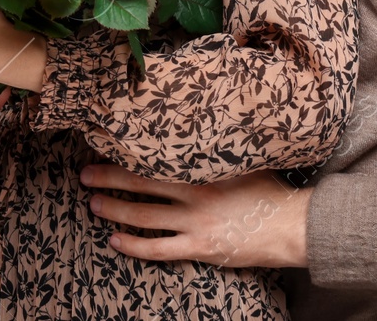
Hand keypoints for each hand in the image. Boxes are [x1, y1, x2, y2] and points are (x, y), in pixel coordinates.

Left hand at [78, 164, 311, 268]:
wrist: (291, 225)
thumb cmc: (270, 190)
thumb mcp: (244, 160)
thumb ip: (217, 151)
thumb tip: (201, 129)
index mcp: (204, 168)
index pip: (158, 156)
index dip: (131, 152)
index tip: (109, 143)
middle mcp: (195, 193)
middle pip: (142, 184)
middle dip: (110, 178)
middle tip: (85, 173)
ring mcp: (195, 222)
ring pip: (144, 216)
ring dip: (115, 209)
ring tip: (93, 204)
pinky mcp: (200, 247)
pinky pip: (159, 248)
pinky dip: (134, 245)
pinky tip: (115, 240)